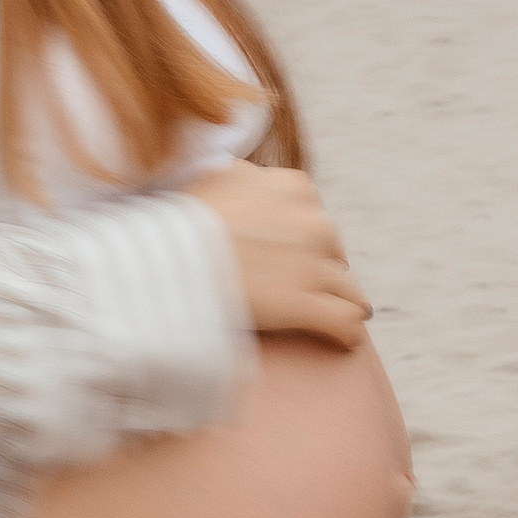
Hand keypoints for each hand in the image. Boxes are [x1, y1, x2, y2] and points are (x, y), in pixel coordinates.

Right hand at [192, 162, 368, 350]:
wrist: (171, 256)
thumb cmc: (183, 219)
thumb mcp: (218, 176)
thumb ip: (246, 176)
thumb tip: (251, 177)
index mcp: (294, 188)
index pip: (314, 214)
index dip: (304, 237)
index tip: (293, 253)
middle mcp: (312, 222)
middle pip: (332, 252)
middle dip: (321, 268)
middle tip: (302, 285)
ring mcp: (313, 265)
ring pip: (346, 289)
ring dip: (344, 301)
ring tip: (346, 317)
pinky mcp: (307, 304)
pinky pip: (344, 322)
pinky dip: (346, 333)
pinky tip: (343, 341)